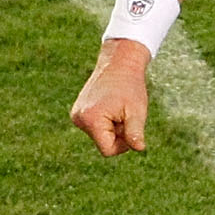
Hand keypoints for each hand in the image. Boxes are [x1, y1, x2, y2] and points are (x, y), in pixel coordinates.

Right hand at [71, 40, 151, 155]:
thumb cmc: (129, 86)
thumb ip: (135, 133)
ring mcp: (76, 115)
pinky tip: (110, 106)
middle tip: (123, 113)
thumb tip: (139, 148)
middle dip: (117, 134)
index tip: (130, 127)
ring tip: (116, 108)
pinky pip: (95, 127)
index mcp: (91, 120)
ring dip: (112, 127)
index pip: (108, 150)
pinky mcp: (78, 112)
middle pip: (103, 143)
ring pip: (100, 136)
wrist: (118, 63)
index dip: (123, 144)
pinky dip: (105, 122)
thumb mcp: (136, 111)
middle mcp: (79, 119)